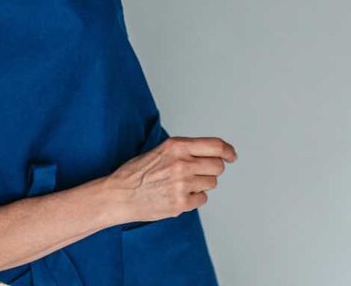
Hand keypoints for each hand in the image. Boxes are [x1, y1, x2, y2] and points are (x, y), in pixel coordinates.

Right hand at [101, 137, 236, 223]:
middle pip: (218, 167)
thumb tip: (211, 154)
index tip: (231, 155)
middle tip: (197, 173)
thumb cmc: (135, 173)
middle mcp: (182, 163)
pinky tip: (176, 195)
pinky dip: (193, 199)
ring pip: (211, 184)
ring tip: (180, 185)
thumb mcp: (160, 150)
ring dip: (200, 185)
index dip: (228, 151)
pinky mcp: (181, 203)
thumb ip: (185, 150)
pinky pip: (202, 199)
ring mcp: (182, 184)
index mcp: (177, 146)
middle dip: (211, 170)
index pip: (215, 146)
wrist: (118, 195)